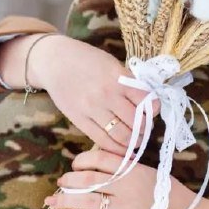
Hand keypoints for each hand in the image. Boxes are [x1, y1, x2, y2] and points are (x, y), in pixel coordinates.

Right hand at [0, 34, 156, 153]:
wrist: (54, 61)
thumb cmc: (87, 60)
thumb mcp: (112, 64)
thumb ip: (129, 82)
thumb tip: (149, 101)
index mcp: (118, 78)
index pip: (146, 100)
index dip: (155, 108)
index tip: (154, 110)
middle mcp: (106, 94)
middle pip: (136, 121)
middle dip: (145, 129)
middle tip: (146, 129)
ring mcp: (92, 109)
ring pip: (121, 135)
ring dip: (134, 142)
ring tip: (137, 141)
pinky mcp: (79, 120)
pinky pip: (102, 140)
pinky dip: (116, 149)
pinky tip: (122, 149)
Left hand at [45, 148, 195, 208]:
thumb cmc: (172, 195)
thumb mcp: (153, 174)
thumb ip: (129, 170)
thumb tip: (102, 167)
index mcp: (135, 170)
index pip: (101, 159)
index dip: (82, 160)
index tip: (75, 165)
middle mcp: (128, 186)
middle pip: (89, 179)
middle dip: (70, 181)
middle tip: (62, 183)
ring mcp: (126, 208)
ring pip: (88, 201)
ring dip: (67, 200)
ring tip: (54, 200)